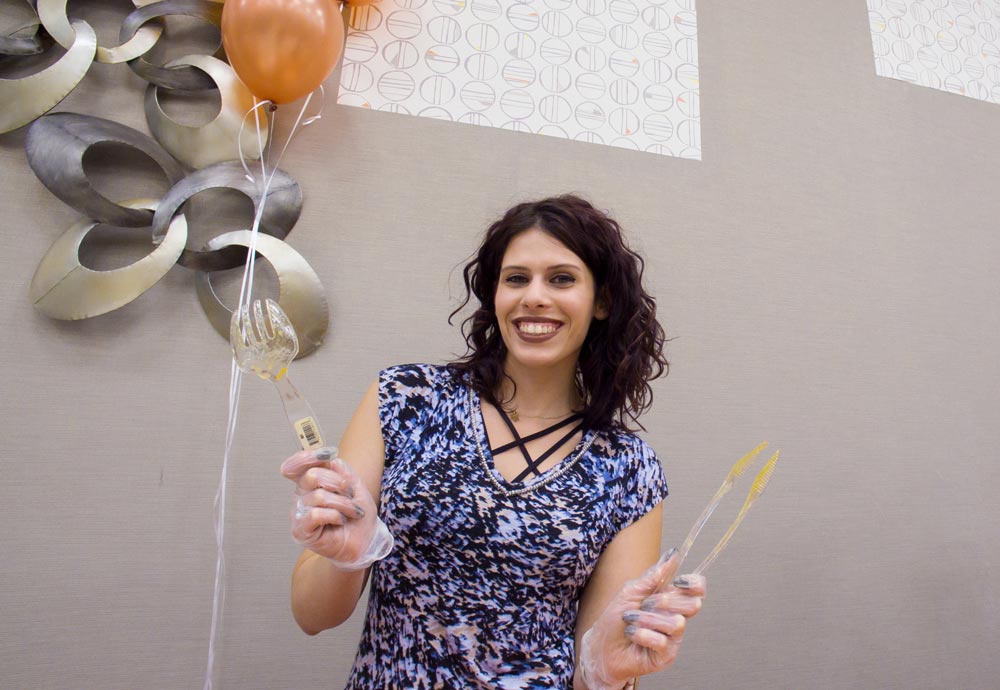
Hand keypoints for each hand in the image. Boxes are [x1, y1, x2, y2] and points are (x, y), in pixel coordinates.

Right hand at [280, 447, 392, 569]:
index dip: (307, 456)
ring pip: (319, 497)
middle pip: (312, 475)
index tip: (327, 454)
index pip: (296, 464)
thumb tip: (330, 459)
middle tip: (351, 494)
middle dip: (339, 483)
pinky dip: (335, 516)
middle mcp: (302, 495)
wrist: (364, 542)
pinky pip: (315, 514)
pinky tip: (340, 522)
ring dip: (344, 504)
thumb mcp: (356, 487)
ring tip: (353, 512)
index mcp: (311, 482)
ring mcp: (299, 513)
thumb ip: (343, 471)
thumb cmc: (357, 516)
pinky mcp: (300, 530)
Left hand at [579, 548, 705, 688]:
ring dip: (646, 619)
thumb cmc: (615, 618)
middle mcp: (676, 618)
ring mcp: (673, 639)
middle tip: (644, 604)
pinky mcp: (666, 656)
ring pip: (676, 623)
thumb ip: (654, 575)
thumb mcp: (631, 591)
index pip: (697, 590)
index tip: (678, 582)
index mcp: (670, 600)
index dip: (694, 584)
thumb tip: (674, 553)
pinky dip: (641, 634)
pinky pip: (662, 641)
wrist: (600, 646)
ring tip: (630, 621)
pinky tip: (630, 634)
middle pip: (692, 605)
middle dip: (665, 601)